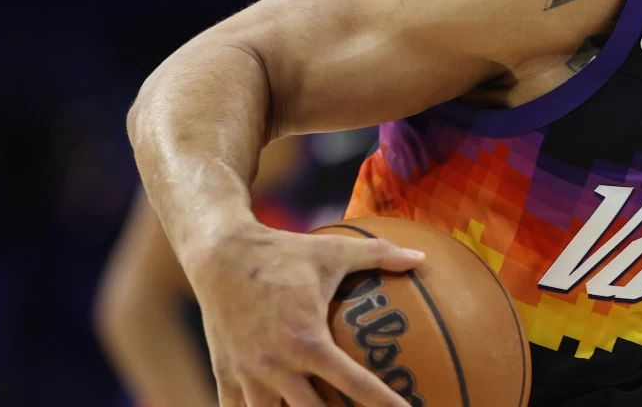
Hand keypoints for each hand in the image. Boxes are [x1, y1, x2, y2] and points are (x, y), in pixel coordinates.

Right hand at [184, 218, 424, 406]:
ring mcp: (248, 375)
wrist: (220, 255)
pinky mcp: (224, 376)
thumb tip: (421, 257)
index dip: (382, 403)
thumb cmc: (284, 252)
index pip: (354, 384)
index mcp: (307, 341)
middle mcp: (276, 366)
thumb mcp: (335, 250)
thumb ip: (380, 254)